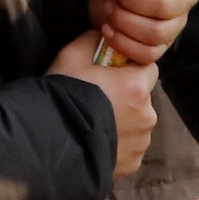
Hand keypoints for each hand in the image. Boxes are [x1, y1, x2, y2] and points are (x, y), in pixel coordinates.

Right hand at [56, 52, 163, 179]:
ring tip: (95, 124)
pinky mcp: (133, 163)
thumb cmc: (64, 95)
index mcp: (137, 86)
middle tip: (98, 100)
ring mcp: (141, 142)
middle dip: (127, 97)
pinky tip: (96, 142)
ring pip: (138, 125)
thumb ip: (92, 40)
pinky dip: (118, 144)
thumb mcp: (71, 55)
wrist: (50, 142)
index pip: (148, 67)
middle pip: (142, 98)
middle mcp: (147, 115)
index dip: (130, 68)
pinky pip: (130, 148)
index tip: (112, 73)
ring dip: (124, 122)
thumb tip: (102, 36)